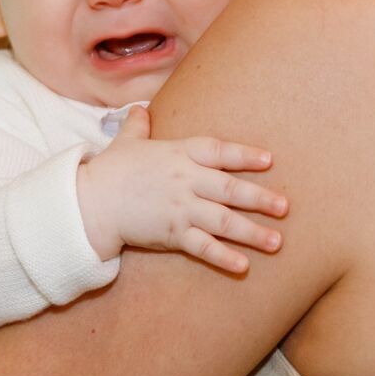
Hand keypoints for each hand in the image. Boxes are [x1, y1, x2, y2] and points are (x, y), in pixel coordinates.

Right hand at [75, 106, 286, 273]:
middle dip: (260, 199)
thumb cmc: (110, 171)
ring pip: (224, 221)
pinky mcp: (171, 234)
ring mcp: (180, 209)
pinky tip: (243, 266)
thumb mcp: (126, 143)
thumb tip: (140, 108)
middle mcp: (185, 180)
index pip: (219, 151)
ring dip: (252, 232)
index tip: (269, 160)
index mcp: (178, 154)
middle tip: (285, 207)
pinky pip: (203, 247)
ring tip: (277, 242)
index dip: (245, 155)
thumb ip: (139, 126)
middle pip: (230, 189)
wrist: (89, 202)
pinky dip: (223, 257)